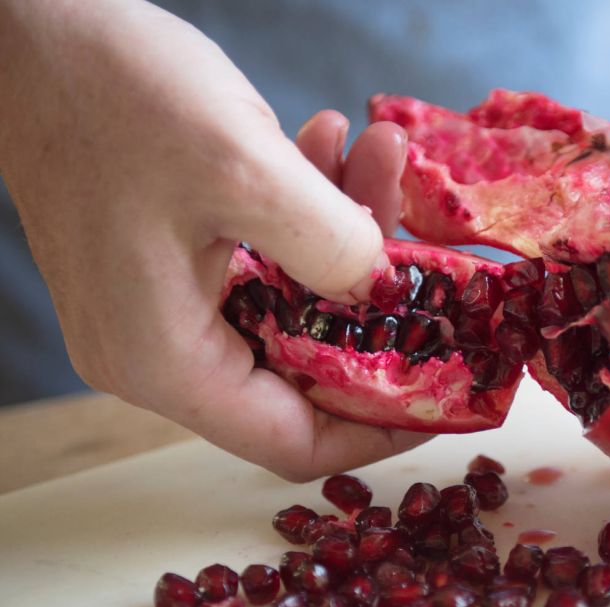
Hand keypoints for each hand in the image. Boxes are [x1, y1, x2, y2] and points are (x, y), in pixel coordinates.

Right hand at [0, 0, 427, 478]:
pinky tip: (329, 144)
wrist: (29, 27)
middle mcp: (157, 351)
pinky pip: (260, 260)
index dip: (381, 426)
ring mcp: (158, 306)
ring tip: (378, 154)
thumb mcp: (245, 171)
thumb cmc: (114, 95)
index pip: (294, 442)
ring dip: (346, 234)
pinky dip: (303, 212)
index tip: (448, 389)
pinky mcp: (165, 259)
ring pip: (291, 302)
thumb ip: (333, 246)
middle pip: (303, 367)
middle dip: (377, 302)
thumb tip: (385, 290)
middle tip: (426, 237)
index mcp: (166, 361)